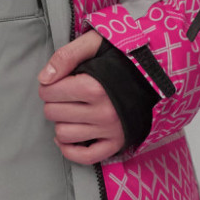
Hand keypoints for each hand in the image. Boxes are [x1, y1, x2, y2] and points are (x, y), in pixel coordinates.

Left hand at [37, 29, 125, 164]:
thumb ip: (66, 56)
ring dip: (60, 123)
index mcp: (94, 86)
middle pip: (53, 113)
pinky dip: (70, 150)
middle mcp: (102, 111)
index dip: (47, 85)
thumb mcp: (94, 43)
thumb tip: (43, 79)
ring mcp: (110, 130)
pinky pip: (85, 157)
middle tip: (63, 96)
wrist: (155, 75)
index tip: (55, 82)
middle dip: (52, 102)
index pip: (49, 92)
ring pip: (64, 134)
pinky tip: (67, 138)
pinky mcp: (117, 143)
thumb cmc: (121, 58)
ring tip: (69, 111)